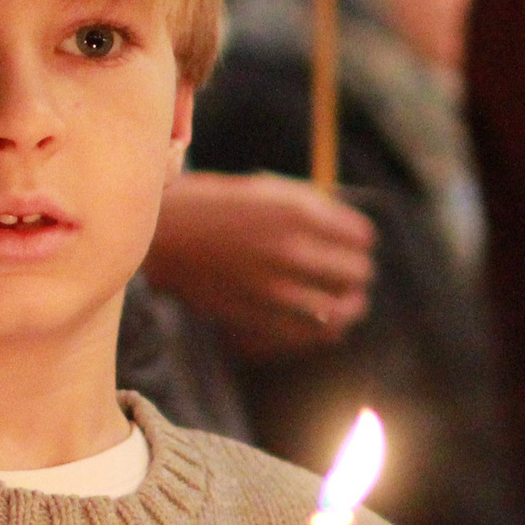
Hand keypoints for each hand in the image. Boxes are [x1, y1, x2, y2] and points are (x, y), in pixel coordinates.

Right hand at [145, 171, 375, 361]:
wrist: (160, 235)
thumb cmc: (213, 205)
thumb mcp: (266, 190)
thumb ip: (312, 208)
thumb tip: (351, 229)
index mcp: (297, 213)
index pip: (363, 238)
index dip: (361, 240)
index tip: (354, 243)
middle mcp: (292, 252)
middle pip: (358, 273)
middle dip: (357, 271)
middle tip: (351, 273)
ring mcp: (275, 290)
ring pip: (343, 311)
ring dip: (349, 306)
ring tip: (349, 303)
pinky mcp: (259, 318)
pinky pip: (312, 334)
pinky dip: (325, 329)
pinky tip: (324, 322)